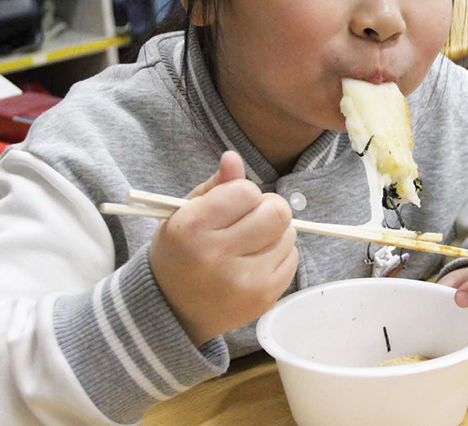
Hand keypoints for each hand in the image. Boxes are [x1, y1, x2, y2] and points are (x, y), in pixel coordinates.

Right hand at [150, 151, 298, 345]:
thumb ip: (215, 185)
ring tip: (249, 244)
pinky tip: (256, 262)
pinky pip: (292, 259)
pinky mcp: (264, 299)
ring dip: (274, 233)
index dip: (243, 193)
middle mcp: (218, 257)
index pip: (247, 191)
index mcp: (193, 229)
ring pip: (289, 235)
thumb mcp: (185, 214)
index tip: (232, 205)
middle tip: (251, 219)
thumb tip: (234, 157)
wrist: (174, 310)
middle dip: (268, 208)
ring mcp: (244, 283)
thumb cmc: (181, 252)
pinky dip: (279, 255)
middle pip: (278, 212)